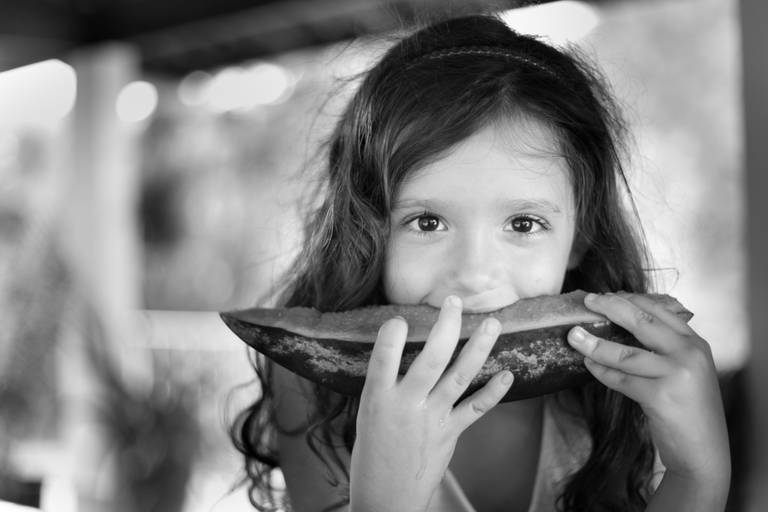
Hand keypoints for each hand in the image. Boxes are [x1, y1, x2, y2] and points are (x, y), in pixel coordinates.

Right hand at [349, 295, 513, 511]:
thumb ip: (385, 383)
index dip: (392, 334)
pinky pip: (476, 409)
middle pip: (431, 358)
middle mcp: (406, 405)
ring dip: (479, 348)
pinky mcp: (450, 433)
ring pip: (460, 376)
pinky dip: (494, 391)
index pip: (384, 357)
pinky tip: (508, 374)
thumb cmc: (372, 453)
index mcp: (377, 399)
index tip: (398, 317)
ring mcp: (432, 419)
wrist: (387, 499)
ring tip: (492, 324)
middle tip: (454, 302)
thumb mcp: (367, 413)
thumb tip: (401, 348)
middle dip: (446, 326)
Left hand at [567, 292, 729, 489]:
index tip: (606, 296)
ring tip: (574, 335)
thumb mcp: (686, 370)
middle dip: (611, 308)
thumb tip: (621, 322)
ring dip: (594, 343)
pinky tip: (588, 363)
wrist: (704, 451)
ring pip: (625, 353)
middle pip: (642, 322)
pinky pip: (620, 379)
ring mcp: (676, 375)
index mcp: (695, 343)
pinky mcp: (661, 397)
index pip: (659, 310)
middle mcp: (689, 354)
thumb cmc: (688, 409)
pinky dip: (600, 370)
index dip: (630, 299)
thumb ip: (664, 348)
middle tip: (588, 300)